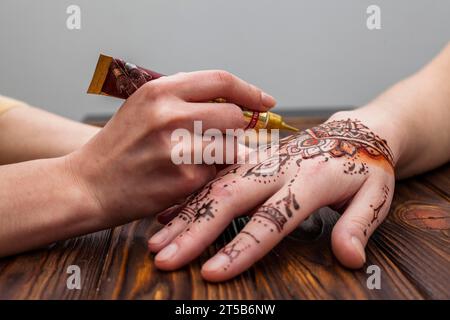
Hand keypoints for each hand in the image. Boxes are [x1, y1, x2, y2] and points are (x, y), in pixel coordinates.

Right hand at [66, 70, 275, 224]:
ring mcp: (178, 147)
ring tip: (202, 160)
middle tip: (223, 139)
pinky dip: (212, 175)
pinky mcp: (184, 179)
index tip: (266, 101)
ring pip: (233, 146)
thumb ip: (186, 100)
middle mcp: (170, 114)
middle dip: (236, 129)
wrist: (88, 185)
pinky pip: (218, 173)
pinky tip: (190, 177)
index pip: (221, 80)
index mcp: (160, 90)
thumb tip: (233, 105)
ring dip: (226, 154)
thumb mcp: (144, 108)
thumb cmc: (120, 146)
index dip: (250, 91)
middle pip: (234, 115)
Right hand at [148, 115, 395, 280]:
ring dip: (185, 215)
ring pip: (215, 187)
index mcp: (308, 180)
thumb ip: (358, 224)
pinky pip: (216, 179)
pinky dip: (190, 198)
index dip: (242, 248)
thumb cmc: (365, 166)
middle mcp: (276, 169)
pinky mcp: (251, 163)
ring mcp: (260, 164)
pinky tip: (168, 214)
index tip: (213, 272)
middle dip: (195, 231)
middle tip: (166, 258)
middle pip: (229, 200)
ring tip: (158, 241)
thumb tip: (350, 258)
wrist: (356, 132)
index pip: (271, 219)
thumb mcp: (376, 194)